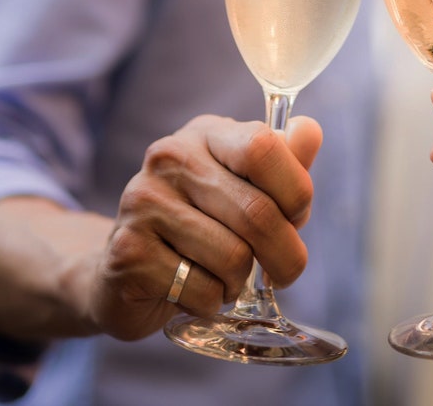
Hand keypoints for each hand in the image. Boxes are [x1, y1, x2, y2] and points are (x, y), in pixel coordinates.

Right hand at [90, 114, 321, 339]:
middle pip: (257, 211)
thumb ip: (283, 159)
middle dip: (285, 253)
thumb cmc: (203, 220)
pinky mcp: (127, 254)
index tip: (297, 216)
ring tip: (228, 277)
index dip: (295, 189)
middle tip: (286, 270)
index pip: (262, 146)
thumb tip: (309, 130)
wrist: (123, 270)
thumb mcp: (246, 182)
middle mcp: (169, 158)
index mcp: (206, 133)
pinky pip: (203, 290)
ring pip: (233, 257)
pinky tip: (195, 290)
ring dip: (242, 281)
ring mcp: (143, 203)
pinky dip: (213, 301)